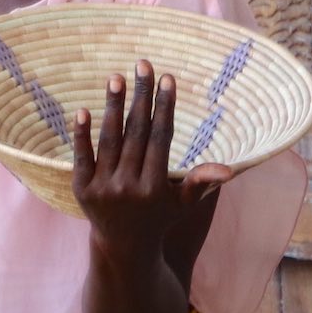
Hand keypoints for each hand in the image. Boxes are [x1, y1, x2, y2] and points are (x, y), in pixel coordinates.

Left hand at [71, 60, 229, 260]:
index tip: (168, 79)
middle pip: (136, 134)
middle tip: (143, 65)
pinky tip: (83, 109)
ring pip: (110, 140)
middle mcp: (128, 188)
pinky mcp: (81, 190)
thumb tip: (229, 170)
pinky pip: (81, 156)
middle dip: (141, 97)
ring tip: (116, 78)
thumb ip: (201, 182)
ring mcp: (102, 188)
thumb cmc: (159, 217)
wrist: (123, 247)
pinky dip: (81, 134)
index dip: (164, 107)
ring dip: (113, 107)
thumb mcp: (183, 203)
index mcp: (154, 188)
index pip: (161, 139)